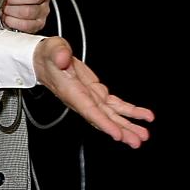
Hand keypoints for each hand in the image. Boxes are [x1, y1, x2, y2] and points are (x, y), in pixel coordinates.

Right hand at [34, 37, 154, 147]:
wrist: (46, 60)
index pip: (89, 110)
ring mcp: (91, 98)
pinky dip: (130, 111)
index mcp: (71, 91)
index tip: (117, 134)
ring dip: (128, 125)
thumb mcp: (52, 49)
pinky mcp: (97, 94)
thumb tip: (63, 57)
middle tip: (136, 141)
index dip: (104, 123)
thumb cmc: (48, 56)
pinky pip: (115, 105)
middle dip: (120, 131)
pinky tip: (143, 116)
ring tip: (143, 133)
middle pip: (103, 119)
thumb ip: (58, 52)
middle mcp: (82, 99)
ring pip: (111, 115)